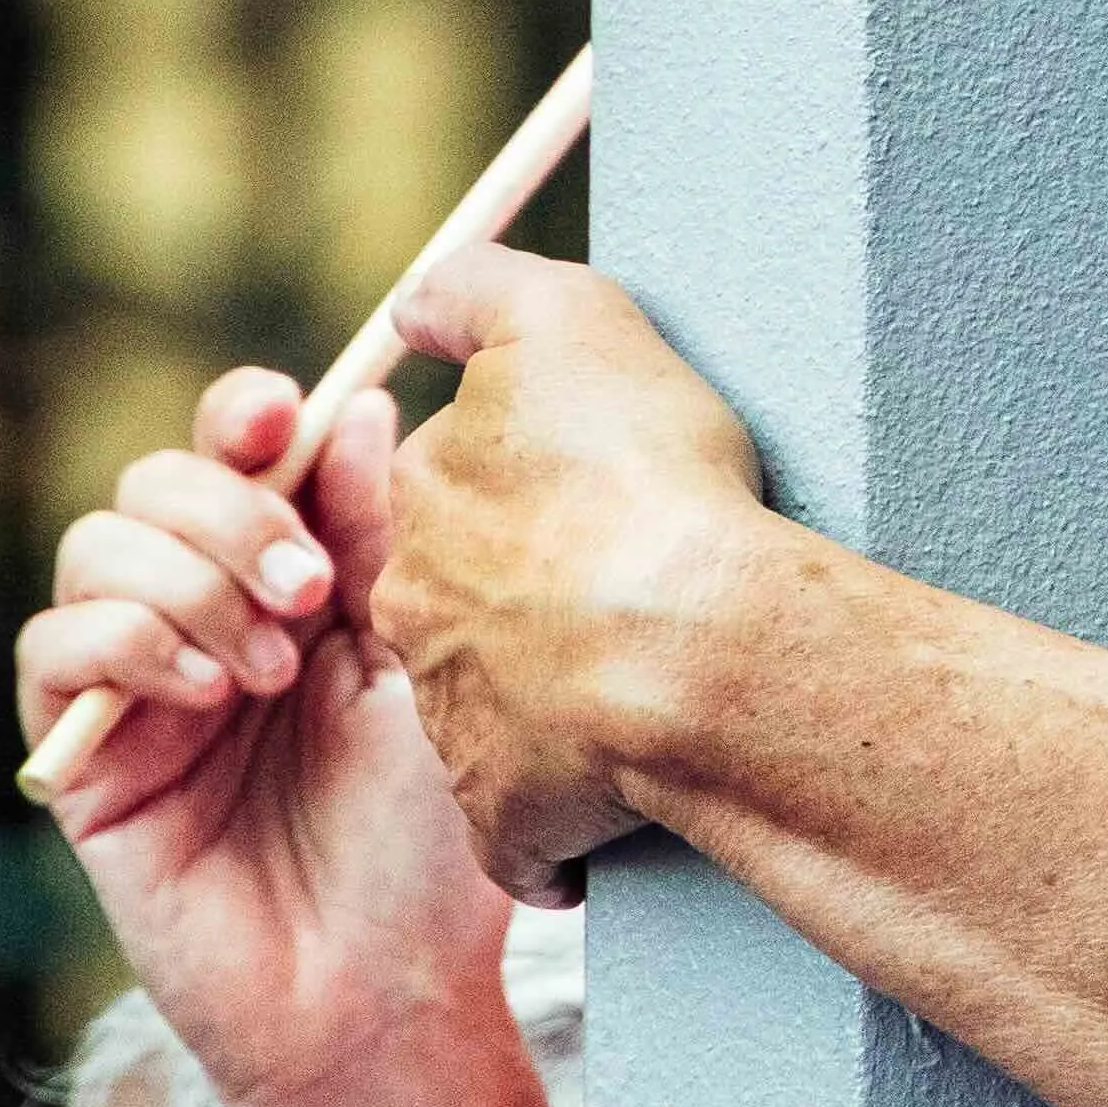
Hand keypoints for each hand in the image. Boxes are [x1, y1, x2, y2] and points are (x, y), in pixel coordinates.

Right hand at [15, 367, 515, 1106]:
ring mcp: (138, 685)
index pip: (237, 451)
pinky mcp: (84, 757)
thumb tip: (364, 407)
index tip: (282, 409)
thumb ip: (385, 538)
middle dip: (228, 508)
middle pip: (156, 481)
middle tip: (308, 588)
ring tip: (272, 667)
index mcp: (295, 578)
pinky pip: (54, 647)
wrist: (390, 990)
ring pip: (95, 546)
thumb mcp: (422, 662)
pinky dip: (128, 642)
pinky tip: (208, 697)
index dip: (245, 411)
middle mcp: (206, 616)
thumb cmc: (427, 840)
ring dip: (187, 581)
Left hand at [375, 243, 774, 900]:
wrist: (695, 649)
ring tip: (652, 667)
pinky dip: (569, 806)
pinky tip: (627, 783)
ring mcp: (458, 718)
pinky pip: (529, 815)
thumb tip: (413, 306)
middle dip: (527, 585)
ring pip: (499, 692)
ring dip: (553, 685)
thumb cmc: (641, 478)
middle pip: (465, 587)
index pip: (451, 472)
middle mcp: (417, 610)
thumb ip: (477, 291)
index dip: (526, 470)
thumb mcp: (567, 321)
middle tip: (625, 574)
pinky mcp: (506, 811)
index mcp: (425, 501)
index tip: (593, 481)